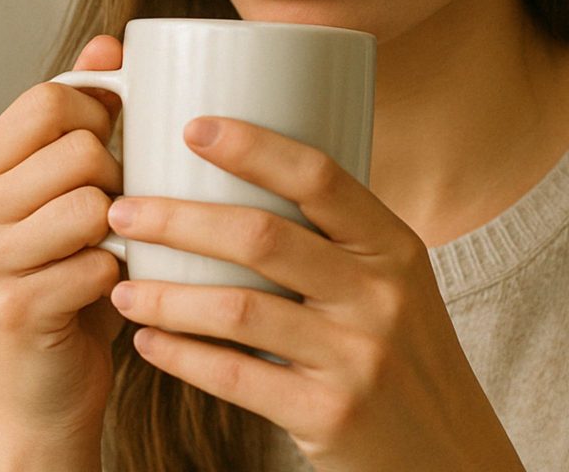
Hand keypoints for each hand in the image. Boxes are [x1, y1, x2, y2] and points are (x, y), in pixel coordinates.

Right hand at [0, 36, 123, 453]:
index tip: (110, 143)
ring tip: (107, 246)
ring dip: (120, 228)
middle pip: (78, 148)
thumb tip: (109, 42)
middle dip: (116, 177)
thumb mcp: (74, 182)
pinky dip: (120, 274)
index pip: (48, 98)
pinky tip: (105, 287)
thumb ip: (88, 109)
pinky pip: (101, 262)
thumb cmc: (73, 265)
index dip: (99, 115)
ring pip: (93, 203)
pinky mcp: (14, 309)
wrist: (50, 380)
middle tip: (109, 211)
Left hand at [106, 117, 525, 471]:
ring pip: (238, 308)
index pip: (319, 177)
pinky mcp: (330, 415)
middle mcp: (379, 292)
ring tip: (120, 283)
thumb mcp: (395, 283)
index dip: (254, 147)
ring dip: (166, 293)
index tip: (195, 128)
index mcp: (393, 245)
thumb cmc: (405, 353)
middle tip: (124, 209)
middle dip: (179, 218)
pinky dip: (183, 356)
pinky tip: (149, 341)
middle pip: (263, 236)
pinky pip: (237, 377)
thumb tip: (248, 185)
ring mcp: (357, 355)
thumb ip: (337, 242)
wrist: (448, 453)